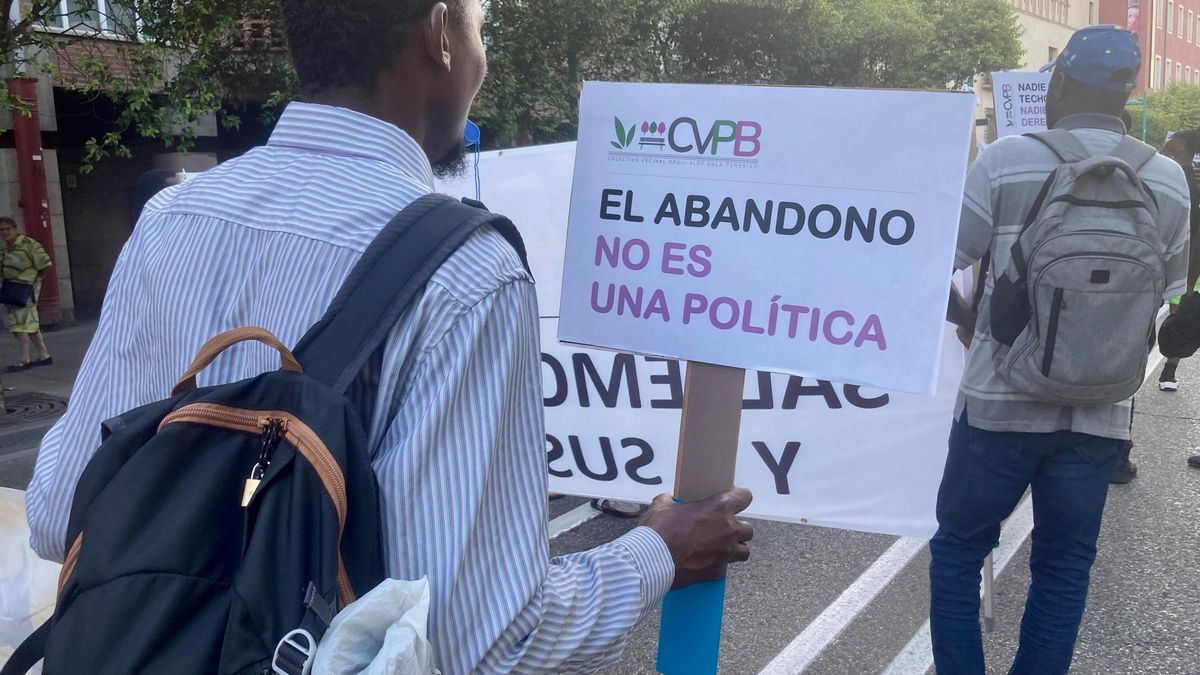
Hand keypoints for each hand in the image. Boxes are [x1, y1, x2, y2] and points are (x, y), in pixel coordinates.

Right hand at [639, 487, 753, 588]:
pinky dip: (718, 565)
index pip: (745, 496)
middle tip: (722, 528)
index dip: (738, 497)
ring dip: (735, 548)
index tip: (732, 500)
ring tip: (720, 547)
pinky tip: (705, 562)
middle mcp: (728, 530)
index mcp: (719, 508)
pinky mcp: (717, 572)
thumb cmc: (659, 529)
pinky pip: (725, 568)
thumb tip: (670, 500)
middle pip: (748, 529)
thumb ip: (672, 500)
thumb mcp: (662, 505)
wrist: (653, 560)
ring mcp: (725, 553)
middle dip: (737, 528)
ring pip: (744, 551)